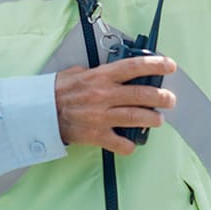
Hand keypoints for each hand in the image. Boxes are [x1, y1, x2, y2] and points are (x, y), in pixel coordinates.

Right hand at [54, 55, 177, 156]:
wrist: (40, 113)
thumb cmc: (58, 92)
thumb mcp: (77, 73)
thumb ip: (97, 72)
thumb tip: (115, 71)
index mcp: (100, 76)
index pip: (133, 67)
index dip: (155, 64)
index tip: (170, 65)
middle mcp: (103, 95)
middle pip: (141, 94)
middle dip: (161, 97)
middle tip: (170, 99)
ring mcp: (101, 116)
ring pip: (136, 117)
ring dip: (153, 119)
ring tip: (158, 120)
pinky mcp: (96, 135)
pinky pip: (121, 143)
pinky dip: (130, 145)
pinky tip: (132, 142)